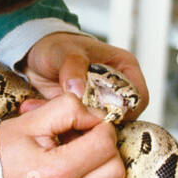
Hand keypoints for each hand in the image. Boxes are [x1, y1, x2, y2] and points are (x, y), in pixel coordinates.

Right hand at [0, 93, 125, 177]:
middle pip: (116, 169)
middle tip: (83, 138)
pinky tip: (58, 175)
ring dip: (95, 167)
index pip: (106, 143)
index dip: (99, 126)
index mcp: (57, 171)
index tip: (84, 123)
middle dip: (105, 149)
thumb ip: (68, 110)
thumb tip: (95, 115)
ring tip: (70, 155)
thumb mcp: (29, 120)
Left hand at [19, 32, 148, 118]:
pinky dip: (73, 129)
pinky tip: (57, 123)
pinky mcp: (88, 114)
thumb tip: (79, 90)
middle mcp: (118, 88)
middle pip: (124, 117)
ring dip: (86, 128)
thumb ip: (73, 67)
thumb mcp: (64, 52)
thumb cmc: (58, 47)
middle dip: (102, 123)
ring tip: (65, 123)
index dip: (124, 110)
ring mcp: (103, 103)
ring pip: (105, 126)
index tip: (101, 115)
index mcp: (125, 68)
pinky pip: (87, 129)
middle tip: (80, 124)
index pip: (138, 98)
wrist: (38, 57)